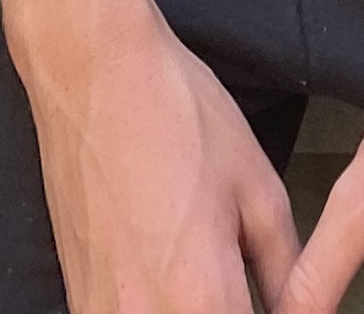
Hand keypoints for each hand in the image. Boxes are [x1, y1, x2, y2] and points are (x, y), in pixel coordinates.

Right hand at [16, 0, 301, 313]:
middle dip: (226, 310)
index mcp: (202, 298)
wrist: (94, 74)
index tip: (271, 303)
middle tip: (238, 283)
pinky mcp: (78, 297)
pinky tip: (169, 277)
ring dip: (191, 310)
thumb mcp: (259, 189)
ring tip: (201, 275)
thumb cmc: (175, 115)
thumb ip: (285, 272)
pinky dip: (156, 306)